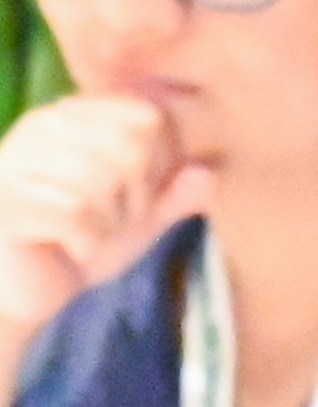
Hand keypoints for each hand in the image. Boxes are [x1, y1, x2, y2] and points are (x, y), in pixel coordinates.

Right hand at [0, 93, 187, 351]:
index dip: (156, 168)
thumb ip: (178, 195)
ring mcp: (16, 158)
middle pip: (130, 148)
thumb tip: (209, 175)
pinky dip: (86, 242)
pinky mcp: (5, 197)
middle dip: (133, 200)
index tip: (128, 197)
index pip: (148, 118)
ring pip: (103, 180)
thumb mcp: (140, 219)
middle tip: (105, 222)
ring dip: (108, 224)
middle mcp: (42, 124)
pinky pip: (76, 213)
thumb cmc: (79, 244)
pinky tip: (66, 247)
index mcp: (77, 115)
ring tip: (84, 236)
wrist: (22, 291)